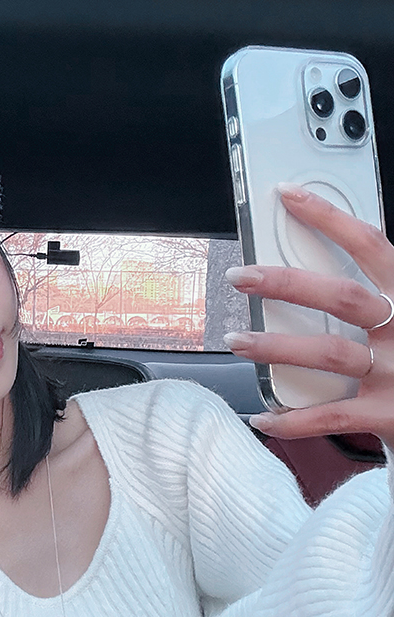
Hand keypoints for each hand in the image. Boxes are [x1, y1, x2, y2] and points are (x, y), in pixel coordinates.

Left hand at [224, 185, 393, 450]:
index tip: (289, 196)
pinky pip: (330, 415)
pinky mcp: (387, 414)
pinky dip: (291, 419)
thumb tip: (313, 277)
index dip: (328, 218)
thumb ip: (374, 296)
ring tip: (238, 342)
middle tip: (241, 277)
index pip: (370, 245)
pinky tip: (264, 417)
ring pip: (328, 352)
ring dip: (275, 347)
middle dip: (285, 284)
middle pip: (341, 297)